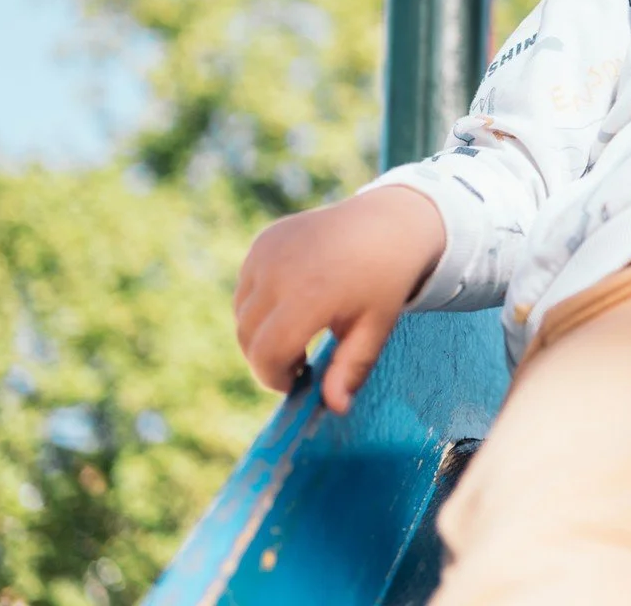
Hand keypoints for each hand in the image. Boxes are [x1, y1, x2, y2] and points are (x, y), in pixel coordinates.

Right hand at [233, 186, 445, 413]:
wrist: (388, 222)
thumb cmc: (385, 280)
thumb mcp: (376, 327)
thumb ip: (351, 368)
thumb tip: (335, 408)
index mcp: (311, 293)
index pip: (266, 353)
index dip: (275, 378)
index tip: (298, 381)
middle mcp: (280, 269)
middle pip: (247, 336)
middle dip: (267, 359)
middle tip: (301, 362)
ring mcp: (267, 251)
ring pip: (242, 313)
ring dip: (260, 333)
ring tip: (300, 332)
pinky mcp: (263, 241)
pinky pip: (246, 287)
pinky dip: (260, 305)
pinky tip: (294, 301)